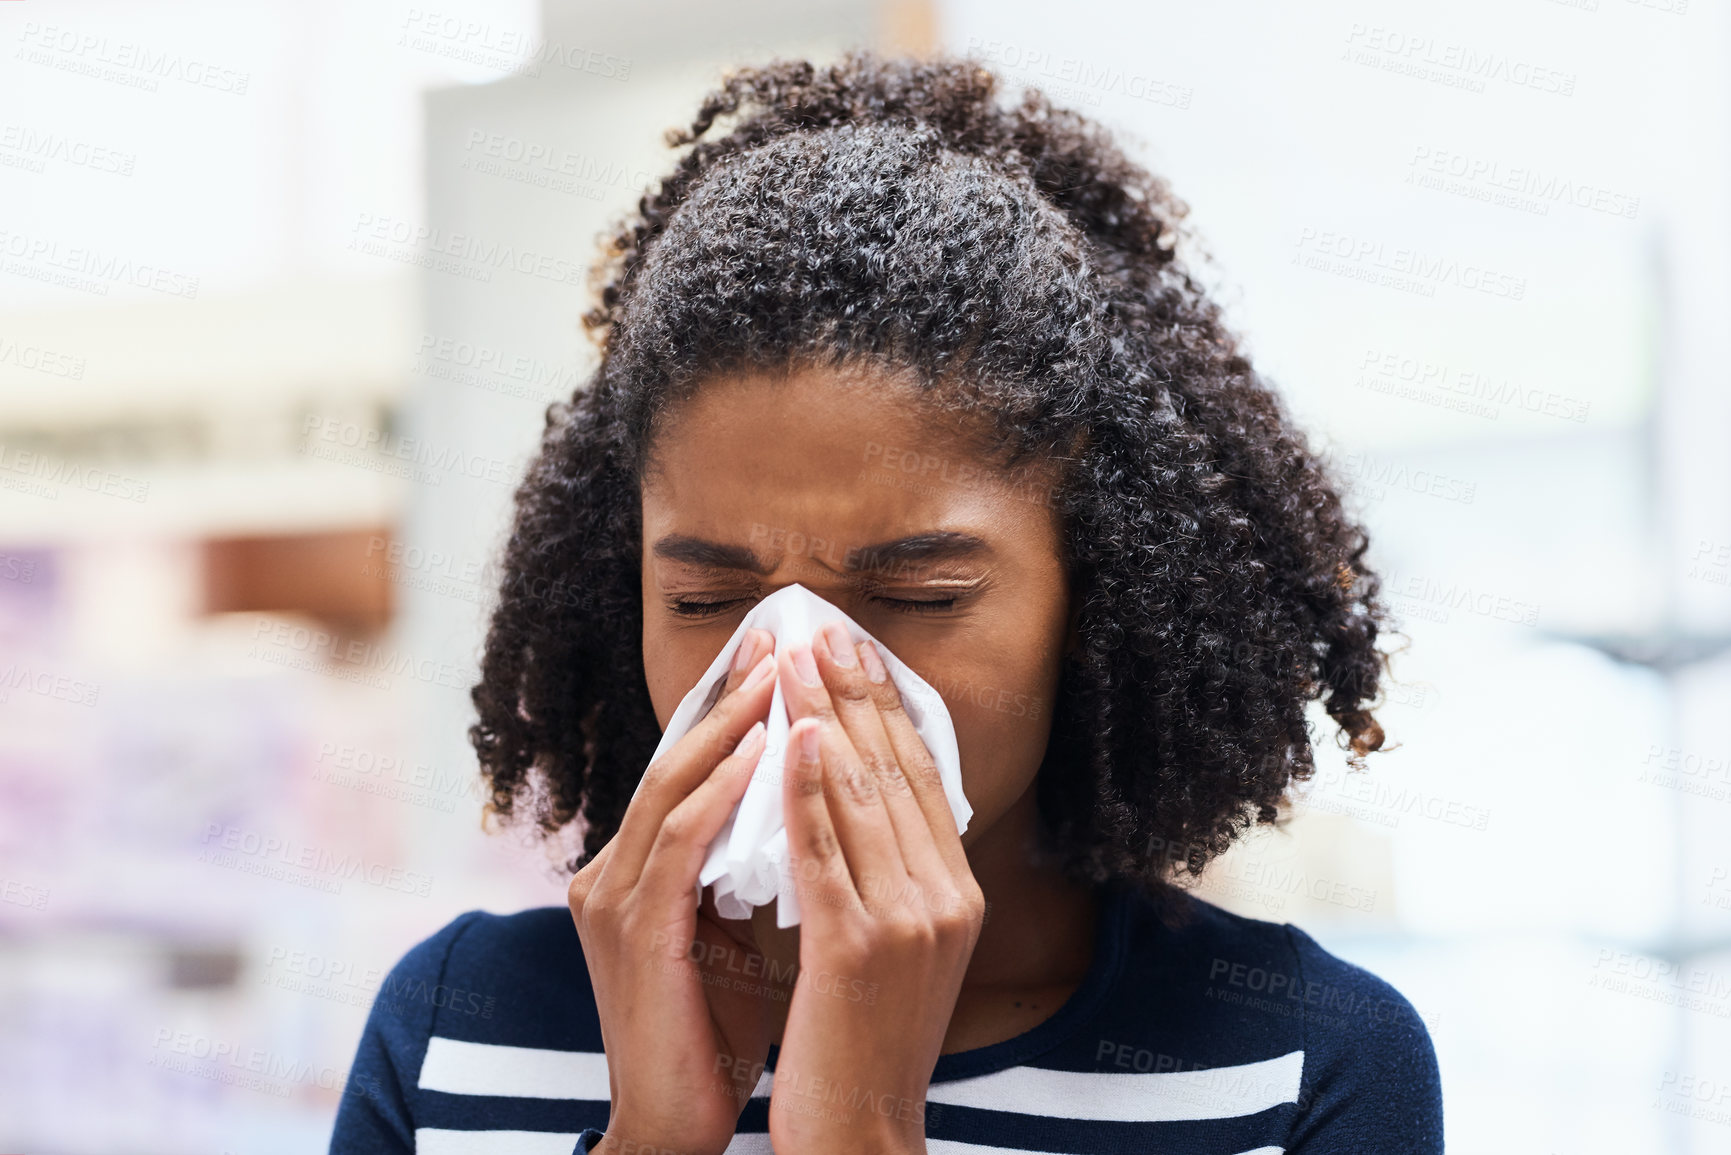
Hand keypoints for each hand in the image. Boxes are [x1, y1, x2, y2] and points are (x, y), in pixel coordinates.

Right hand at [570, 629, 782, 1154]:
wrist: (676, 1123)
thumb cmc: (717, 1032)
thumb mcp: (738, 931)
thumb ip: (755, 867)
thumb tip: (816, 806)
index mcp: (635, 871)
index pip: (687, 770)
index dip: (732, 709)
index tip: (786, 658)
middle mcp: (611, 872)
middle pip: (674, 760)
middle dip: (731, 694)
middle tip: (783, 635)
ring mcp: (613, 898)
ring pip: (673, 786)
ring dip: (730, 724)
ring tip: (781, 672)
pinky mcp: (632, 930)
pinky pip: (678, 841)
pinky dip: (718, 790)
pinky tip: (761, 752)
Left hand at [767, 623, 985, 1154]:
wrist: (861, 1132)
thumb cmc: (864, 1042)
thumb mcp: (897, 949)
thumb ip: (888, 876)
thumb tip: (853, 797)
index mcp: (958, 895)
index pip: (923, 780)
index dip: (888, 710)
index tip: (856, 655)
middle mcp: (946, 899)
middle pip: (897, 773)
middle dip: (856, 694)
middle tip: (822, 631)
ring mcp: (909, 922)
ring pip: (863, 797)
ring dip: (824, 718)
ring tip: (795, 661)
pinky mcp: (858, 947)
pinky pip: (827, 849)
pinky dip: (806, 789)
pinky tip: (789, 739)